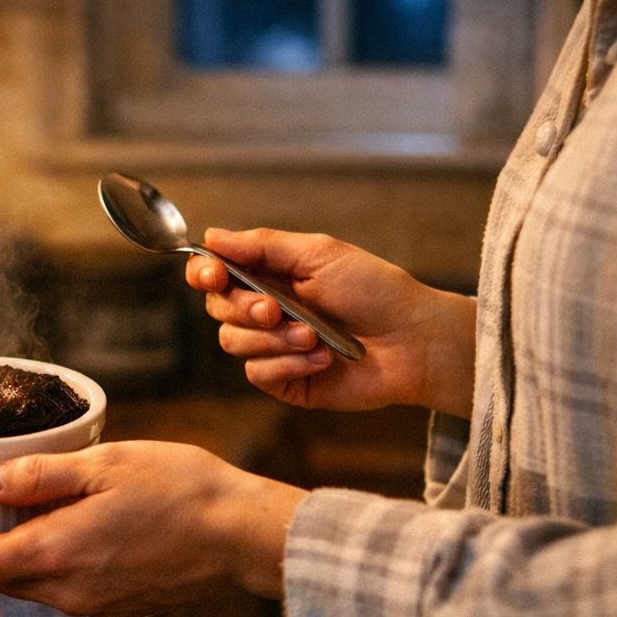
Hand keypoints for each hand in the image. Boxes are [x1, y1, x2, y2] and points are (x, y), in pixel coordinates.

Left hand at [0, 441, 302, 616]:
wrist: (244, 537)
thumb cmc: (182, 491)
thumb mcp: (104, 466)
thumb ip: (38, 478)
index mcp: (55, 555)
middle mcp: (65, 591)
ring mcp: (91, 604)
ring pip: (26, 585)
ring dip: (2, 559)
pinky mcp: (115, 605)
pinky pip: (59, 588)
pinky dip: (39, 563)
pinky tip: (51, 531)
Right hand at [187, 227, 475, 416]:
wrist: (412, 340)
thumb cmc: (375, 290)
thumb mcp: (319, 254)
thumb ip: (262, 245)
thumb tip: (212, 236)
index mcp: (271, 275)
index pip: (215, 273)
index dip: (204, 274)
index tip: (211, 276)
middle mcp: (266, 311)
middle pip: (217, 309)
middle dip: (244, 308)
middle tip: (277, 309)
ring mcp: (273, 347)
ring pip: (233, 342)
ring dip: (273, 338)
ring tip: (313, 335)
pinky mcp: (285, 380)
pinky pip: (257, 373)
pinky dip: (288, 363)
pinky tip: (322, 357)